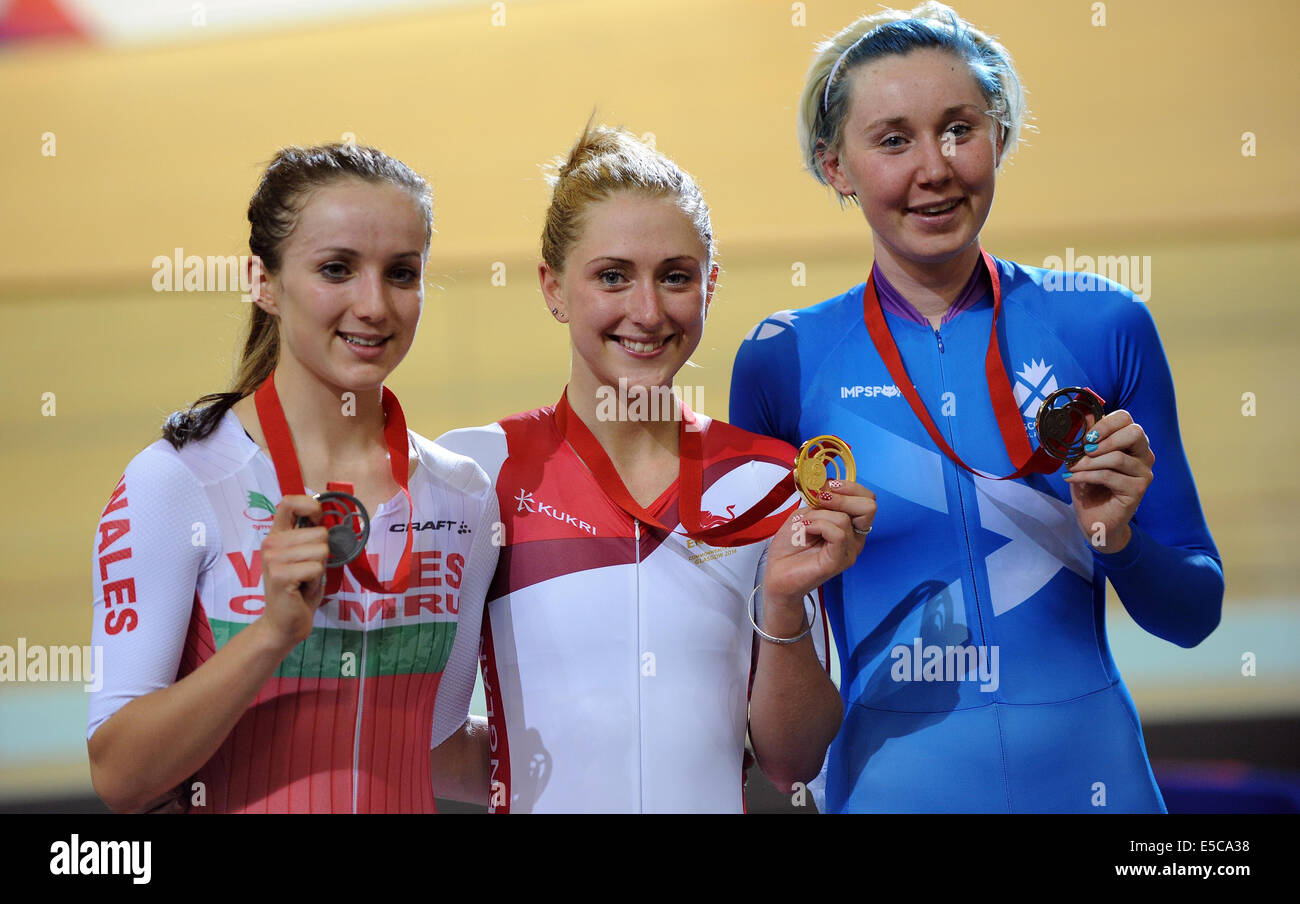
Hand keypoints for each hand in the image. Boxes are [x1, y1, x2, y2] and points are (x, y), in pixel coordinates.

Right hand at [259, 494, 329, 646]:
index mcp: (276, 535)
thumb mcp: (305, 557)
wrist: (283, 623)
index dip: (311, 506)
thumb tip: (328, 522)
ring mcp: (273, 558)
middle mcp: (271, 543)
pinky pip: (317, 568)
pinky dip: (316, 581)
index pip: (289, 502)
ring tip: (304, 581)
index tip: (319, 522)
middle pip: (320, 532)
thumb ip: (311, 537)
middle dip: (322, 554)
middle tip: (306, 571)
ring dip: (319, 569)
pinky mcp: (280, 575)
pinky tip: (302, 590)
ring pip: (321, 550)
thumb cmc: (298, 589)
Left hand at [762, 479, 875, 604]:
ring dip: (818, 515)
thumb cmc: (790, 546)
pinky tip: (805, 531)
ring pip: (845, 518)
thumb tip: (827, 484)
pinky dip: (816, 525)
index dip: (850, 487)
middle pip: (869, 506)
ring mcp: (849, 551)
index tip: (827, 486)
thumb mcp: (805, 514)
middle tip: (820, 500)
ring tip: (804, 526)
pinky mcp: (838, 561)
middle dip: (842, 497)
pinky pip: (837, 533)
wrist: (776, 573)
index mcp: (850, 526)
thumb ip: (820, 501)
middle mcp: (855, 539)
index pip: (867, 499)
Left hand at [1063, 409, 1153, 553]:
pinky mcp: (1139, 489)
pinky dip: (1087, 476)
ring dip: (1088, 462)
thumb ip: (1087, 437)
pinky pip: (1110, 476)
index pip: (1126, 419)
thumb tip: (1085, 414)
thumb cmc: (1089, 485)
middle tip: (1084, 450)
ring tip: (1072, 468)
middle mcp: (1143, 454)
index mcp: (1131, 441)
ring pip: (1118, 457)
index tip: (1086, 437)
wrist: (1094, 518)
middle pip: (1134, 432)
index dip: (1104, 424)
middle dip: (1104, 439)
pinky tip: (1071, 479)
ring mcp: (1144, 472)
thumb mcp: (1083, 457)